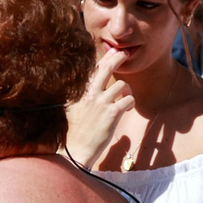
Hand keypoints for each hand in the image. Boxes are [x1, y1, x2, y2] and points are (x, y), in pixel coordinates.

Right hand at [64, 48, 133, 167]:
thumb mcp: (72, 109)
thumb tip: (89, 86)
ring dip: (126, 90)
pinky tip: (128, 108)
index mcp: (80, 92)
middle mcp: (90, 94)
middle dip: (118, 58)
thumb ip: (81, 96)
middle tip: (125, 54)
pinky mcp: (112, 113)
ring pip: (122, 84)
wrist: (75, 150)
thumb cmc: (74, 132)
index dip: (105, 58)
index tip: (114, 52)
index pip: (94, 69)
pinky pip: (129, 99)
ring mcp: (101, 103)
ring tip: (125, 97)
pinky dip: (130, 102)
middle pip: (107, 68)